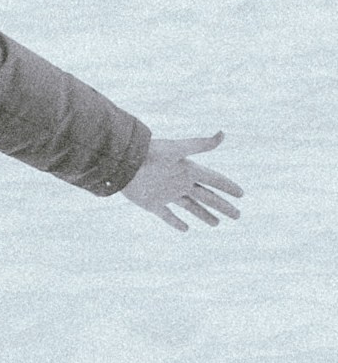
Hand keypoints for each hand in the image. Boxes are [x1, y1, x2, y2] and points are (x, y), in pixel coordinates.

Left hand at [120, 132, 242, 230]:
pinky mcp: (152, 203)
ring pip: (190, 207)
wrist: (121, 163)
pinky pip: (167, 216)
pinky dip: (176, 222)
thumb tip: (223, 134)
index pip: (214, 180)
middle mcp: (180, 182)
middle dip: (222, 206)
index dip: (227, 186)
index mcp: (188, 170)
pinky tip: (186, 229)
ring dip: (204, 215)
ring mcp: (167, 194)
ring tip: (217, 223)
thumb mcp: (177, 149)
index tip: (241, 194)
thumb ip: (199, 144)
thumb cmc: (149, 153)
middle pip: (206, 197)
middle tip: (237, 215)